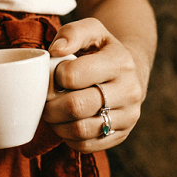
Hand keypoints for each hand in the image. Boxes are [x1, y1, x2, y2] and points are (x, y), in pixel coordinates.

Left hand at [43, 18, 147, 152]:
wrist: (131, 71)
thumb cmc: (102, 50)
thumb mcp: (92, 30)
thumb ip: (72, 32)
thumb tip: (55, 50)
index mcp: (120, 62)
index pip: (73, 75)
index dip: (54, 77)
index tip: (54, 76)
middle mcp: (130, 90)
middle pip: (75, 106)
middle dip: (51, 106)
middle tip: (45, 101)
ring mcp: (129, 116)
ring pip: (80, 130)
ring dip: (58, 125)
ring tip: (54, 113)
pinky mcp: (122, 135)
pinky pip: (87, 146)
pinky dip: (69, 138)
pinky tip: (67, 124)